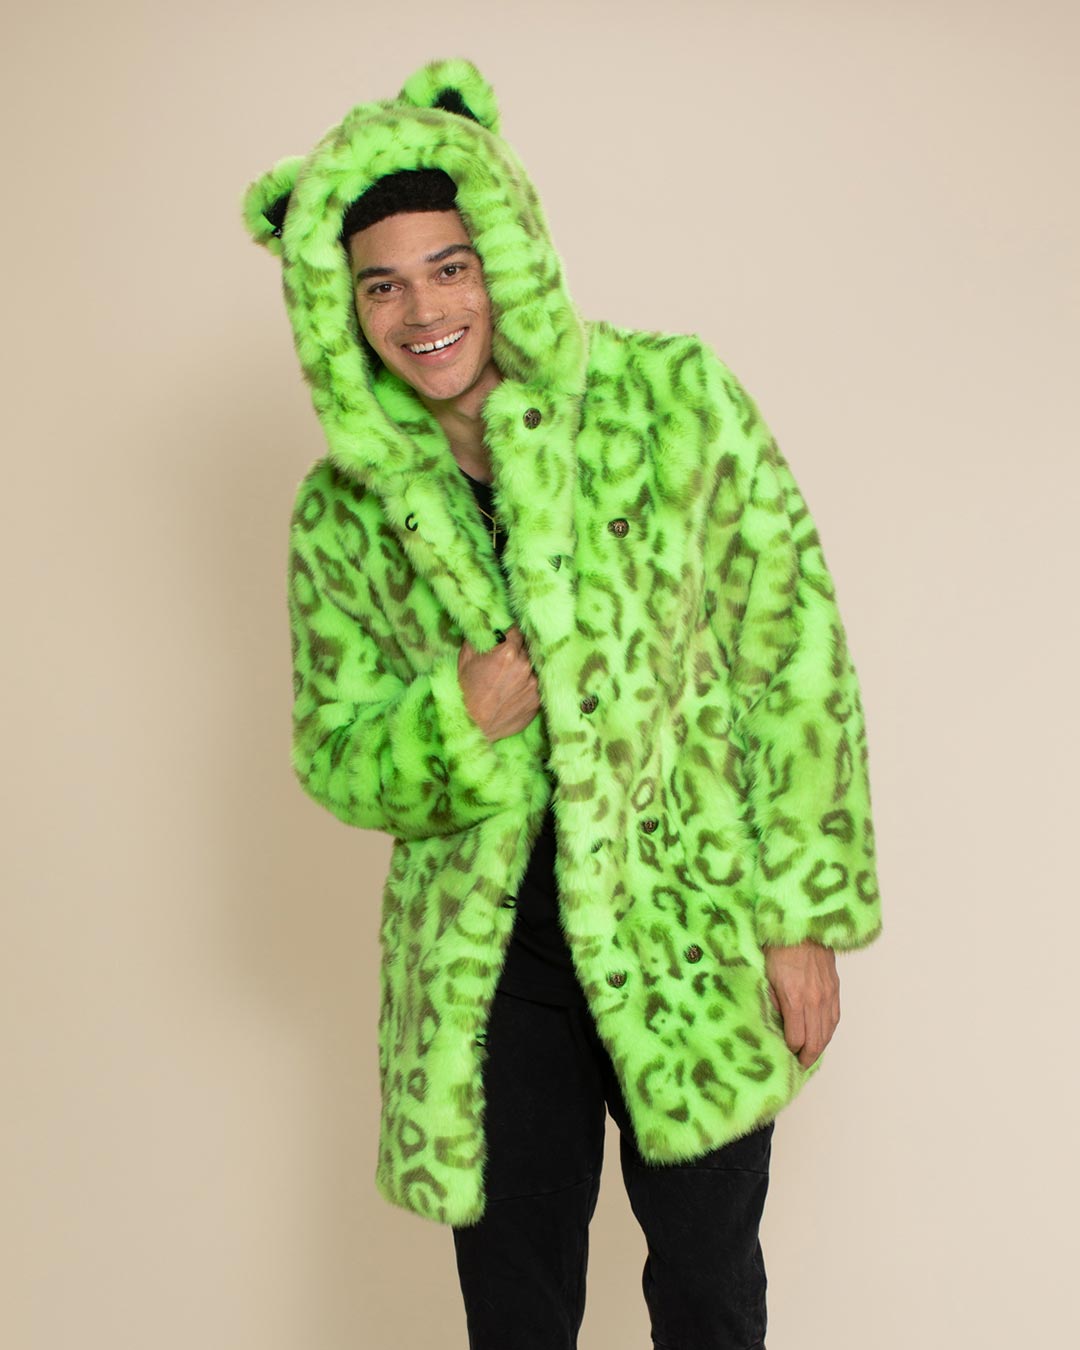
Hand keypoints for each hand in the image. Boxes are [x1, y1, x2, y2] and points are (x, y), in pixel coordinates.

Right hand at [458, 625, 540, 741]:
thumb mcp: (465, 658)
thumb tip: (488, 624)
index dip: (513, 632)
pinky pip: (539, 685)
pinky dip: (530, 684)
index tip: (511, 635)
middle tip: (511, 655)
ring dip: (527, 667)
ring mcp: (534, 685)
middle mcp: (525, 666)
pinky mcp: (538, 701)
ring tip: (514, 675)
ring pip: (535, 667)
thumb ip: (480, 637)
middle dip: (521, 649)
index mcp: (508, 652)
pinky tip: (517, 689)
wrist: (473, 726)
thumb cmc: (466, 692)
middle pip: (529, 648)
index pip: (519, 631)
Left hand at [763, 940, 839, 1068]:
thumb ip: (771, 1001)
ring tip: (810, 1056)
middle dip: (806, 1056)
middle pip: (815, 1041)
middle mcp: (815, 1001)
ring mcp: (827, 995)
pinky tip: (822, 1037)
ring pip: (827, 1032)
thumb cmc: (779, 947)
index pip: (796, 1038)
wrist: (802, 926)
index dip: (790, 1049)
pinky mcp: (835, 988)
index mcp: (795, 999)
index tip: (783, 1053)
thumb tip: (773, 1022)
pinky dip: (829, 1032)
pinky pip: (835, 1018)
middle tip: (798, 1065)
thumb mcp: (766, 975)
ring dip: (819, 1048)